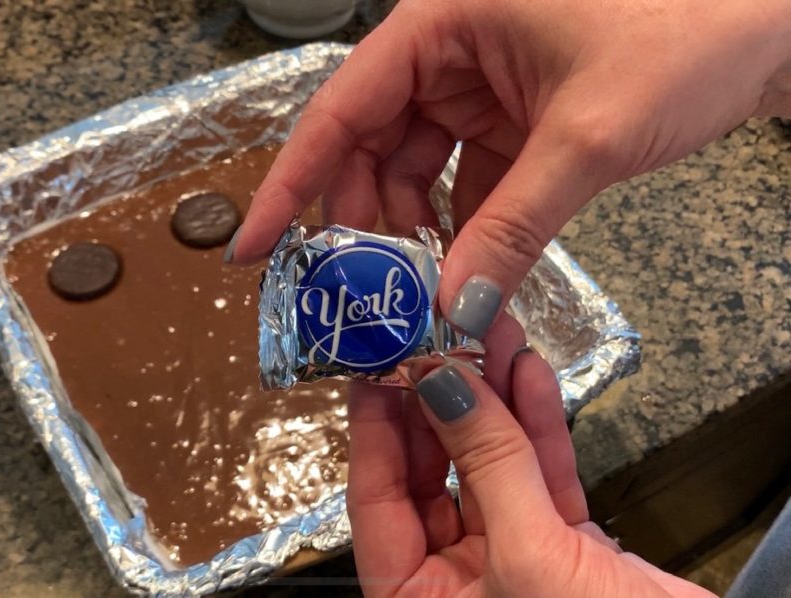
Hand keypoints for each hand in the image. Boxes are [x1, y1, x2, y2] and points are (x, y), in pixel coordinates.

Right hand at [230, 0, 790, 338]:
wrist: (771, 23)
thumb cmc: (688, 31)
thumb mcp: (587, 137)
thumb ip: (512, 228)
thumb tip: (451, 312)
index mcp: (440, 21)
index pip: (340, 108)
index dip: (292, 182)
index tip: (252, 247)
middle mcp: (446, 51)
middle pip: (371, 151)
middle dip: (365, 230)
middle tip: (356, 304)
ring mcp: (478, 88)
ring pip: (415, 174)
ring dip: (413, 240)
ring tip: (409, 304)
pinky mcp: (512, 121)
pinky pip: (464, 184)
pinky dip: (459, 234)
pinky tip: (457, 281)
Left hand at [345, 316, 715, 596]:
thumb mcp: (528, 554)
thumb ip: (487, 465)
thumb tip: (440, 384)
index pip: (376, 500)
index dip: (375, 429)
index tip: (378, 364)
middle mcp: (452, 581)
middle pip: (432, 475)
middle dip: (444, 402)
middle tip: (442, 337)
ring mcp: (509, 560)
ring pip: (490, 467)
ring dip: (495, 403)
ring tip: (491, 335)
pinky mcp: (563, 548)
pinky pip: (540, 477)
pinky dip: (539, 427)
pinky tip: (530, 373)